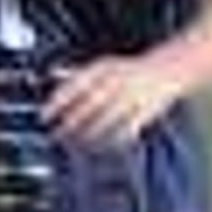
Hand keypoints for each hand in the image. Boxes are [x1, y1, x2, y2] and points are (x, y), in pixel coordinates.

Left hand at [47, 54, 180, 150]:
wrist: (167, 68)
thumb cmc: (128, 70)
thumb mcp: (103, 65)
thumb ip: (76, 73)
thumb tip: (49, 77)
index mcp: (102, 68)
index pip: (73, 86)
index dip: (55, 103)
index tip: (43, 117)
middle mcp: (116, 81)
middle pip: (87, 106)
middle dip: (69, 124)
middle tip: (56, 135)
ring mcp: (131, 96)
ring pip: (105, 121)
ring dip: (87, 136)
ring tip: (75, 144)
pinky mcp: (145, 112)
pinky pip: (126, 130)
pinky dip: (112, 141)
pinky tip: (101, 146)